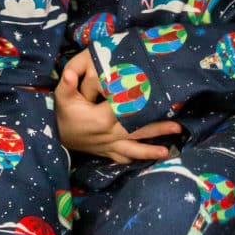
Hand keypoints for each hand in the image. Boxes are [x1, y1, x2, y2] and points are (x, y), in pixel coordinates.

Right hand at [55, 49, 180, 164]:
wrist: (55, 137)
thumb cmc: (62, 114)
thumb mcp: (62, 97)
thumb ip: (67, 84)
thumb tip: (69, 74)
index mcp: (101, 119)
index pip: (125, 110)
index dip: (140, 103)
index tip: (158, 98)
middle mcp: (108, 134)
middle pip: (137, 130)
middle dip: (158, 129)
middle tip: (178, 127)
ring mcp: (109, 145)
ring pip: (133, 148)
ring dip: (151, 150)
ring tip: (168, 152)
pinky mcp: (107, 152)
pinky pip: (123, 158)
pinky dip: (137, 159)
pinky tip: (150, 160)